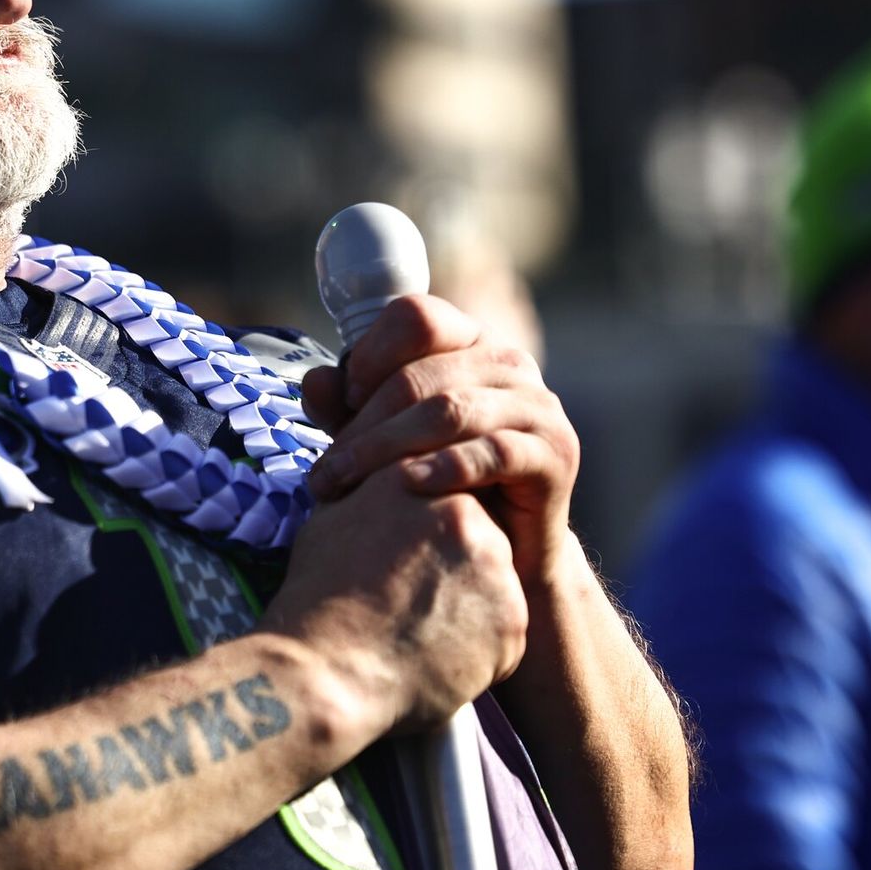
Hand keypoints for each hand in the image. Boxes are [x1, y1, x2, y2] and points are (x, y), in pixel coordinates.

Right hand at [261, 465, 524, 733]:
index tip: (409, 569)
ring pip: (495, 591)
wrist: (325, 671)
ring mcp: (497, 568)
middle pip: (480, 543)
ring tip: (419, 636)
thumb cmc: (316, 602)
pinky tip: (435, 661)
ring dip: (469, 613)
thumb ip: (369, 496)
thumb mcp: (331, 522)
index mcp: (423, 485)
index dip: (431, 541)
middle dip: (457, 574)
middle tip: (413, 606)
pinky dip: (479, 654)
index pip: (450, 503)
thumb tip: (374, 492)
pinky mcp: (512, 620)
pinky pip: (503, 637)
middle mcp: (468, 517)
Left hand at [302, 295, 580, 583]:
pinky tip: (409, 487)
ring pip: (451, 410)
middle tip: (326, 472)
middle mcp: (510, 363)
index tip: (344, 399)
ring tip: (344, 486)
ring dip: (386, 448)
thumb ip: (351, 411)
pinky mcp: (556, 453)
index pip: (417, 316)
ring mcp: (539, 406)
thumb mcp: (387, 442)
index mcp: (470, 343)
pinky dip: (445, 467)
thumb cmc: (445, 486)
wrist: (512, 553)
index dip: (371, 353)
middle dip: (364, 424)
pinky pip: (494, 451)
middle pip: (423, 374)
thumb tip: (313, 380)